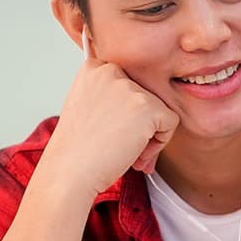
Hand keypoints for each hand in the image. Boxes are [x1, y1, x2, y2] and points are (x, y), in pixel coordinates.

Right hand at [37, 29, 177, 196]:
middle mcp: (111, 71)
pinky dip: (160, 143)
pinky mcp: (147, 106)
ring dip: (149, 136)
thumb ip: (111, 97)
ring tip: (128, 155)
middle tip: (121, 146)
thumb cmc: (77, 149)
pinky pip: (171, 122)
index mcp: (93, 68)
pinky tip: (137, 155)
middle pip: (145, 95)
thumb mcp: (86, 108)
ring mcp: (129, 87)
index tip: (112, 130)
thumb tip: (140, 103)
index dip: (125, 111)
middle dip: (139, 124)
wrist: (69, 172)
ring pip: (159, 109)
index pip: (128, 82)